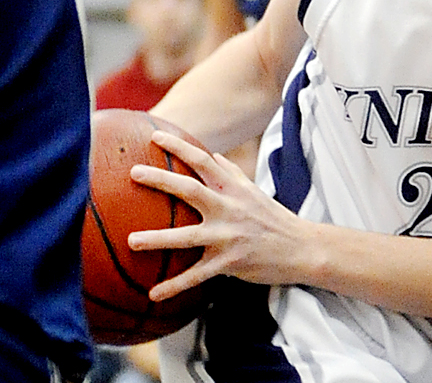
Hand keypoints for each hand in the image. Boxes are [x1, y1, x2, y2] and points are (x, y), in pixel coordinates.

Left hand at [127, 129, 308, 299]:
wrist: (301, 247)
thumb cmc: (273, 217)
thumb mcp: (254, 190)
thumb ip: (232, 173)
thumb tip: (214, 155)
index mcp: (233, 188)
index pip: (202, 160)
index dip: (178, 146)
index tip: (155, 136)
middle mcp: (229, 207)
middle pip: (189, 189)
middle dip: (160, 180)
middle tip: (133, 173)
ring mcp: (228, 236)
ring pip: (187, 236)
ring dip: (157, 239)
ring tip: (130, 241)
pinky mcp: (229, 262)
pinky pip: (197, 276)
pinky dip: (174, 285)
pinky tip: (153, 294)